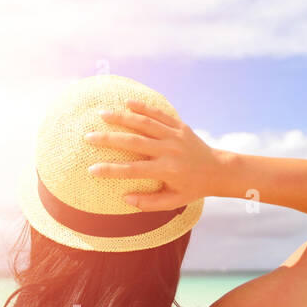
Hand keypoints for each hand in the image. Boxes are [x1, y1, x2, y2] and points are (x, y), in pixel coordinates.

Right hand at [84, 99, 225, 209]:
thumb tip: (125, 199)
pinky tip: (127, 103)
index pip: (132, 170)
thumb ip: (149, 203)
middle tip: (88, 137)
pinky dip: (143, 108)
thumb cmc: (192, 188)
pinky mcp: (180, 126)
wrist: (218, 169)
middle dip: (109, 138)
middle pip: (134, 142)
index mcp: (166, 170)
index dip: (111, 170)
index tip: (91, 170)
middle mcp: (169, 151)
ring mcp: (174, 136)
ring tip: (102, 114)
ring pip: (144, 123)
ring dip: (122, 117)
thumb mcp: (173, 201)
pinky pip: (159, 114)